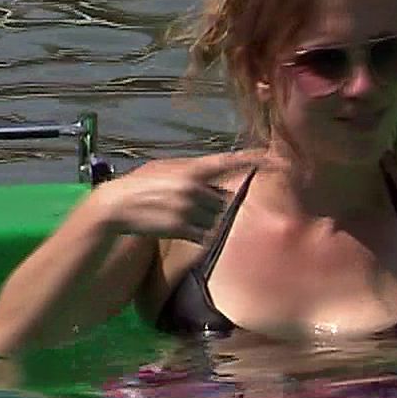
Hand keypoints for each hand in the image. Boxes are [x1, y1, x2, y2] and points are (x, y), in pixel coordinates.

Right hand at [92, 151, 256, 241]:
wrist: (116, 206)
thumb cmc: (141, 187)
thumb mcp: (166, 169)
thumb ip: (194, 174)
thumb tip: (219, 190)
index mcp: (191, 168)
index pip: (230, 162)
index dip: (256, 161)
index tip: (279, 161)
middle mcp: (194, 186)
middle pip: (222, 202)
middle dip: (210, 207)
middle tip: (183, 206)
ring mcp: (188, 207)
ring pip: (214, 220)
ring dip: (201, 223)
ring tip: (174, 216)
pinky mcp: (182, 227)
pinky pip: (203, 236)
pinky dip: (194, 235)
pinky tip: (173, 228)